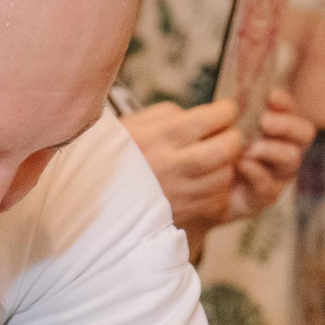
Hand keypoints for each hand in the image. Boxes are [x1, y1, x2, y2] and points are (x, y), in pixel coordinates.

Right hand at [121, 98, 246, 234]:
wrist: (90, 195)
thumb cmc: (113, 154)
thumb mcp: (135, 123)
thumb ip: (171, 115)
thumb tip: (204, 118)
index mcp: (161, 136)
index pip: (213, 118)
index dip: (226, 111)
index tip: (223, 111)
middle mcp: (172, 166)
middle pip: (226, 149)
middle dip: (233, 138)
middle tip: (225, 135)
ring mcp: (178, 193)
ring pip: (224, 176)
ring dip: (225, 165)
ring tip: (212, 160)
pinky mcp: (180, 213)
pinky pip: (215, 200)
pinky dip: (216, 189)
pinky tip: (203, 182)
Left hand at [227, 89, 311, 222]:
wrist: (198, 185)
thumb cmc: (214, 146)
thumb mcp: (222, 124)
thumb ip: (234, 109)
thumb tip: (235, 84)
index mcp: (278, 127)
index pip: (293, 111)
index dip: (286, 103)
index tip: (271, 96)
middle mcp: (285, 149)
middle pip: (305, 134)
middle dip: (287, 125)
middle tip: (265, 122)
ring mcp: (279, 175)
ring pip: (292, 159)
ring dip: (271, 149)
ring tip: (249, 147)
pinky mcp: (265, 197)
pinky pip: (269, 185)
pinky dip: (256, 172)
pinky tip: (241, 164)